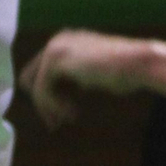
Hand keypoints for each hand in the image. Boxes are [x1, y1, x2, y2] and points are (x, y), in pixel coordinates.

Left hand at [21, 29, 151, 127]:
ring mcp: (54, 49)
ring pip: (36, 87)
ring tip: (66, 120)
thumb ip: (77, 78)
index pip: (41, 71)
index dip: (47, 97)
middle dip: (43, 103)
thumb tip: (65, 93)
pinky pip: (42, 90)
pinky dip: (53, 106)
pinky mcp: (55, 61)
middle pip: (31, 78)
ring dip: (49, 108)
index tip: (58, 117)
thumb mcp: (93, 73)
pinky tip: (71, 113)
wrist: (134, 63)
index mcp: (66, 42)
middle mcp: (57, 41)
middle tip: (56, 124)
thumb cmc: (122, 71)